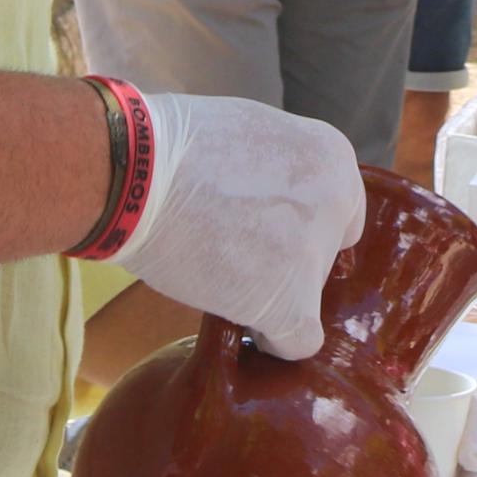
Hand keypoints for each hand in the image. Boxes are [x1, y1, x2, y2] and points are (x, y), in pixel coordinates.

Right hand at [109, 90, 371, 360]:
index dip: (300, 229)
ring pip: (308, 296)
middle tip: (230, 249)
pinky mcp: (289, 299)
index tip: (262, 232)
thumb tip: (286, 205)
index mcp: (331, 155)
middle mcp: (335, 201)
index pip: (339, 213)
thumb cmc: (174, 149)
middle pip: (323, 255)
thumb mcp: (253, 134)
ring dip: (268, 294)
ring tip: (215, 271)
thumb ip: (286, 170)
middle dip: (284, 260)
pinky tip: (238, 323)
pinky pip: (299, 341)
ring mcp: (314, 251)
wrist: (136, 174)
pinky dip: (272, 341)